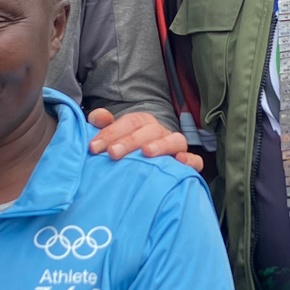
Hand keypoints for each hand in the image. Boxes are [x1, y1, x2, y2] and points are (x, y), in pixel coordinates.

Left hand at [87, 108, 201, 172]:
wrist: (143, 171)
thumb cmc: (125, 153)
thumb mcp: (111, 138)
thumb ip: (103, 126)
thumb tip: (99, 118)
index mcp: (143, 123)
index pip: (129, 122)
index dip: (111, 132)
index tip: (94, 148)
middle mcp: (160, 132)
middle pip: (150, 130)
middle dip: (130, 140)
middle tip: (113, 153)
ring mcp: (176, 147)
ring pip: (175, 140)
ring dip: (161, 145)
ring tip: (146, 152)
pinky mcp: (188, 164)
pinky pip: (195, 160)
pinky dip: (190, 160)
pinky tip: (180, 162)